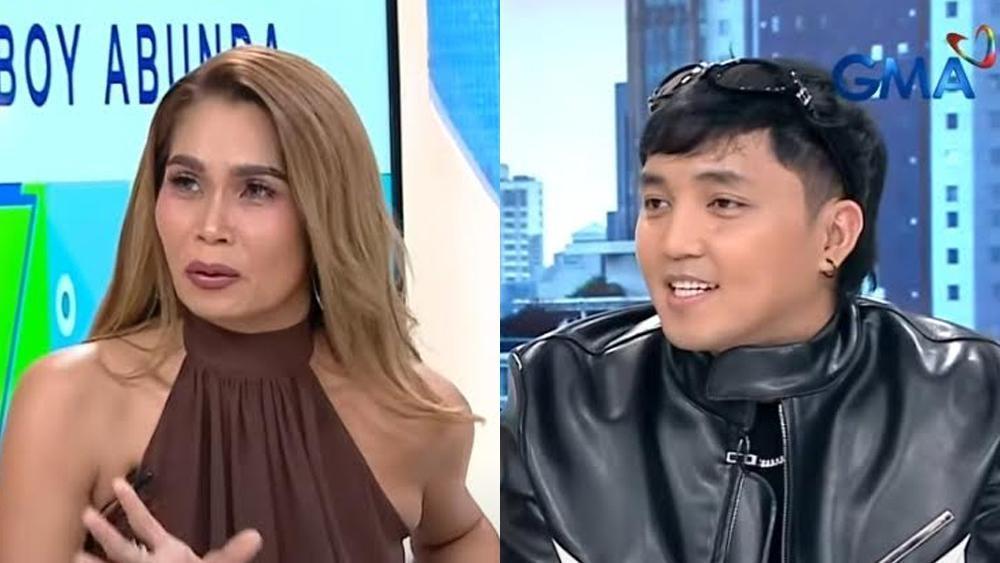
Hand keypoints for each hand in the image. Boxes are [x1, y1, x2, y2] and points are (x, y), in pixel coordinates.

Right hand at [75, 477, 262, 562]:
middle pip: (122, 548)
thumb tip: (256, 536)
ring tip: (72, 554)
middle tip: (85, 512)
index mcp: (165, 551)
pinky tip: (76, 559)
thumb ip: (232, 554)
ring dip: (94, 561)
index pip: (144, 523)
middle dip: (105, 532)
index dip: (133, 504)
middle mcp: (147, 562)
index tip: (118, 481)